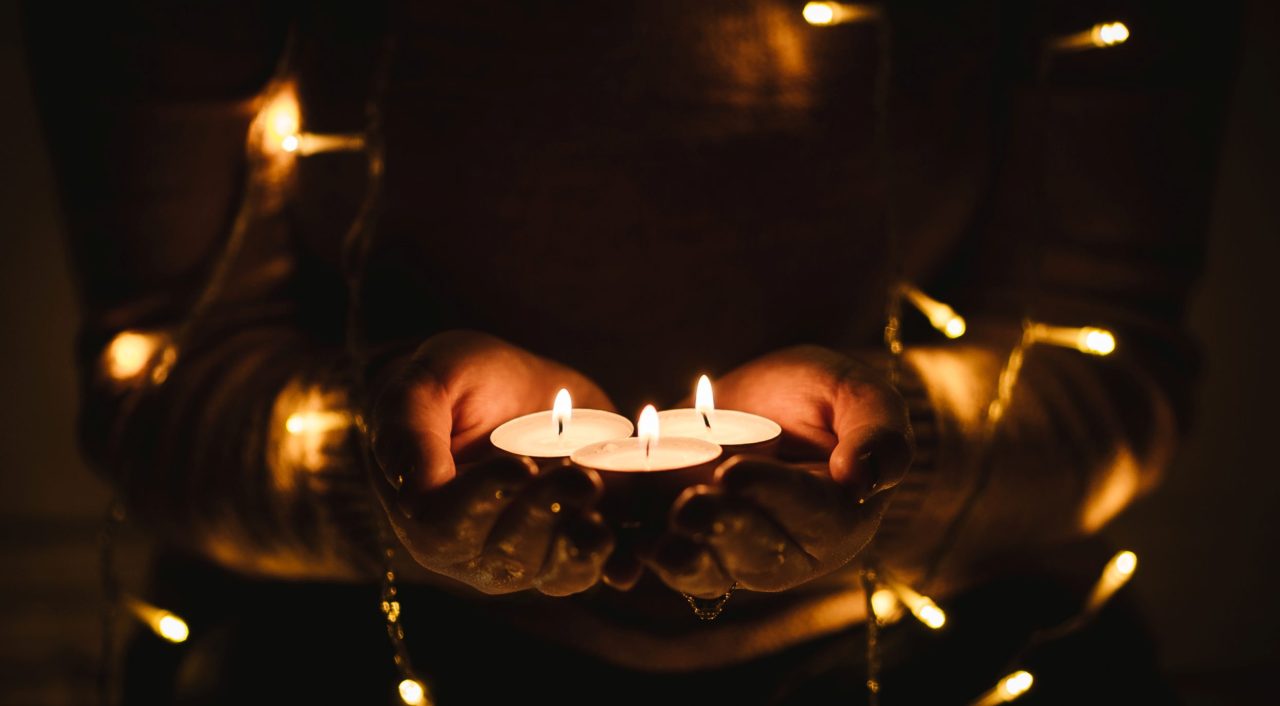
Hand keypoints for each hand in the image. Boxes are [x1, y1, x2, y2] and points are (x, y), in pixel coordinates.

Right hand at [369, 330, 615, 595]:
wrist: (504, 386)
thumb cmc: (452, 382)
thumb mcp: (426, 383)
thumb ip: (408, 429)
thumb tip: (411, 486)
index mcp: (423, 512)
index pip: (446, 527)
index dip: (484, 501)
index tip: (521, 466)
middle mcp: (471, 550)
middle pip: (507, 555)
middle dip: (546, 514)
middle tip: (579, 475)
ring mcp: (524, 555)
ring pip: (554, 571)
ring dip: (583, 543)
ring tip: (603, 497)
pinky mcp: (571, 546)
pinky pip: (591, 569)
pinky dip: (615, 563)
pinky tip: (631, 554)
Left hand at [648, 345, 912, 596]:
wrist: (771, 400)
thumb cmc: (827, 397)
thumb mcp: (859, 395)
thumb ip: (876, 432)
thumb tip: (869, 480)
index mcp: (839, 516)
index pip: (811, 515)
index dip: (771, 495)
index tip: (735, 472)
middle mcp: (790, 549)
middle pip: (757, 551)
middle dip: (720, 529)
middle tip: (688, 504)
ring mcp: (736, 553)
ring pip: (710, 568)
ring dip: (680, 558)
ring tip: (654, 542)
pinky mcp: (689, 543)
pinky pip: (666, 561)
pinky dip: (641, 561)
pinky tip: (619, 556)